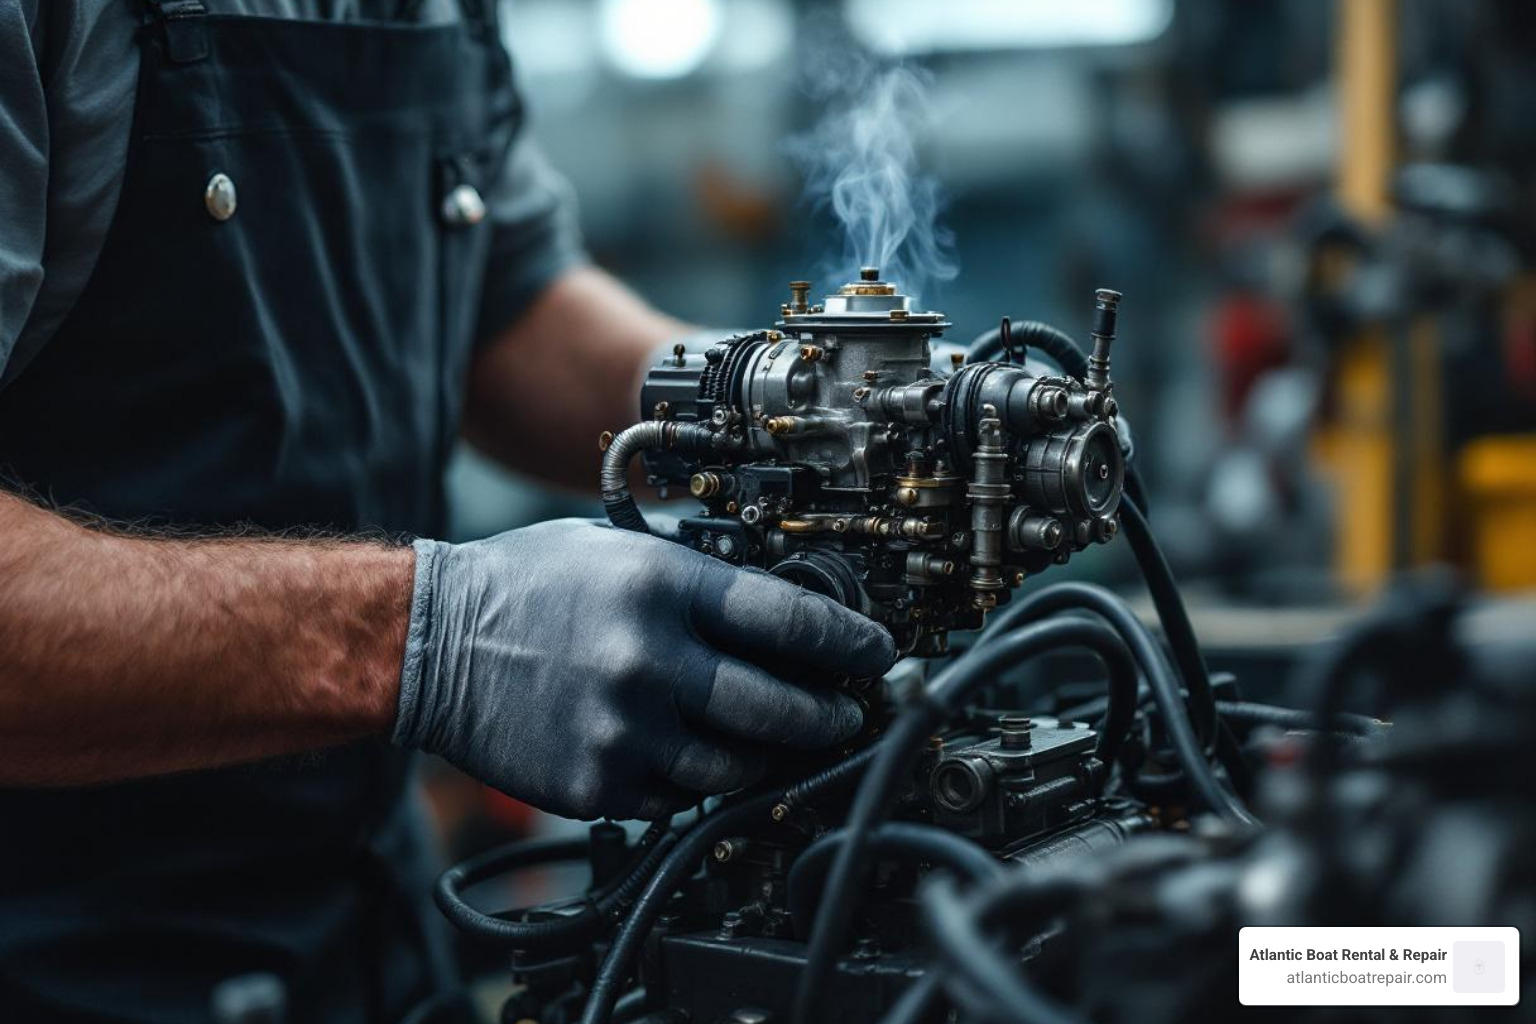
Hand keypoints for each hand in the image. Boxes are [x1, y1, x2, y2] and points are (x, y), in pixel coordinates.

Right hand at [392, 519, 894, 818]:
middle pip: (779, 707)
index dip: (848, 641)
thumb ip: (697, 577)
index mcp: (661, 587)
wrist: (433, 643)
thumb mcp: (619, 550)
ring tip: (786, 742)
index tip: (875, 651)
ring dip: (773, 755)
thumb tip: (779, 606)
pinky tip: (706, 758)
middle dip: (828, 715)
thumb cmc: (526, 586)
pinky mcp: (597, 783)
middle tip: (846, 713)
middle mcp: (649, 660)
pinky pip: (679, 795)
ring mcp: (624, 729)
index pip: (789, 620)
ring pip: (738, 763)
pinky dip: (701, 779)